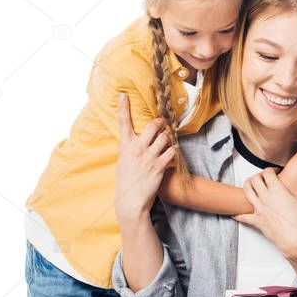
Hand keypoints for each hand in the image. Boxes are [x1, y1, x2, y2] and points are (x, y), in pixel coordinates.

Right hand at [114, 93, 176, 221]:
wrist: (130, 200)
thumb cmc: (126, 181)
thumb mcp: (123, 161)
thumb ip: (130, 149)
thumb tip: (137, 141)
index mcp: (125, 146)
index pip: (123, 123)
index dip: (124, 107)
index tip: (124, 95)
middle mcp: (137, 148)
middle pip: (153, 126)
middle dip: (160, 122)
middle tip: (162, 124)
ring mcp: (149, 156)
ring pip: (165, 137)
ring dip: (168, 137)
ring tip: (167, 141)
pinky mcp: (159, 165)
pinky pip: (172, 151)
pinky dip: (174, 150)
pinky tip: (172, 152)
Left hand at [234, 168, 296, 258]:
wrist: (295, 240)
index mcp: (278, 191)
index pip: (267, 173)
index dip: (270, 170)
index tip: (274, 172)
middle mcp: (266, 197)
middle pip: (254, 179)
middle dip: (258, 176)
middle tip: (262, 178)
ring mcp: (260, 209)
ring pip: (246, 192)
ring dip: (247, 186)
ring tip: (251, 186)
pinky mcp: (257, 220)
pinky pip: (243, 216)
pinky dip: (238, 214)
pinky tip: (236, 212)